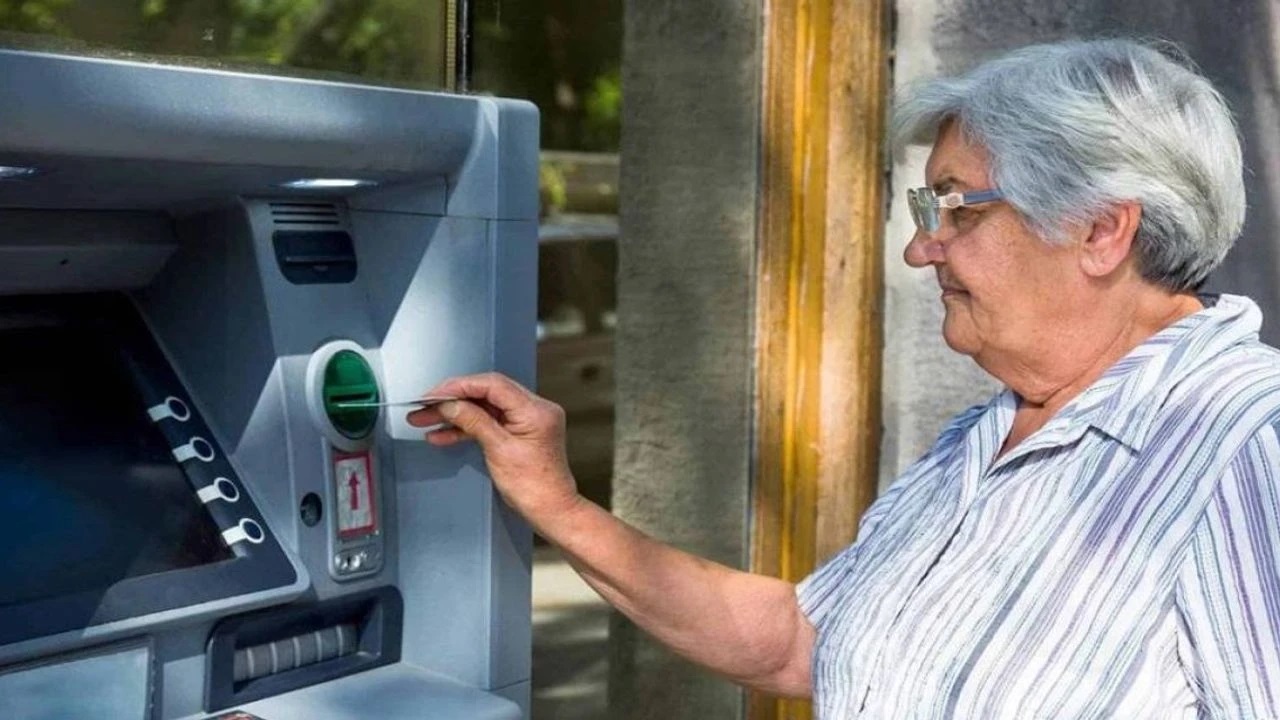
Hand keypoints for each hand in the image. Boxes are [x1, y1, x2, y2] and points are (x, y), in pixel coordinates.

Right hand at [406, 372, 579, 524]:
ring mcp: (528, 420)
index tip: (434, 394)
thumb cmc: (534, 487)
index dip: (460, 386)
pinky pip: (490, 422)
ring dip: (456, 414)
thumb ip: (473, 422)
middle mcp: (535, 409)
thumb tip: (449, 404)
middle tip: (425, 406)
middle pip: (487, 393)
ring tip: (425, 420)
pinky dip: (467, 427)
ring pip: (485, 408)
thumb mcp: (498, 450)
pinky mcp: (520, 431)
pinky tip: (443, 434)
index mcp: (535, 410)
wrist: (550, 510)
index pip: (492, 385)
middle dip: (453, 400)